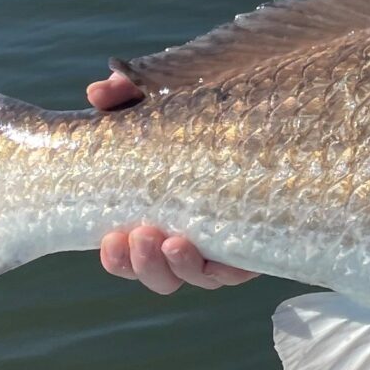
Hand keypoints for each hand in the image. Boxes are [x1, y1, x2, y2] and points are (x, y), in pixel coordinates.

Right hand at [90, 65, 255, 292]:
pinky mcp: (261, 243)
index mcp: (162, 217)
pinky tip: (206, 246)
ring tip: (172, 241)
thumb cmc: (208, 110)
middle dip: (144, 265)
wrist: (272, 108)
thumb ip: (128, 94)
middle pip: (162, 276)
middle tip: (139, 235)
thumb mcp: (166, 98)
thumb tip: (97, 92)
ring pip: (196, 277)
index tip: (109, 239)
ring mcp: (227, 244)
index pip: (131, 253)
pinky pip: (238, 270)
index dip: (117, 258)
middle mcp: (192, 239)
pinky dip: (220, 267)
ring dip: (177, 267)